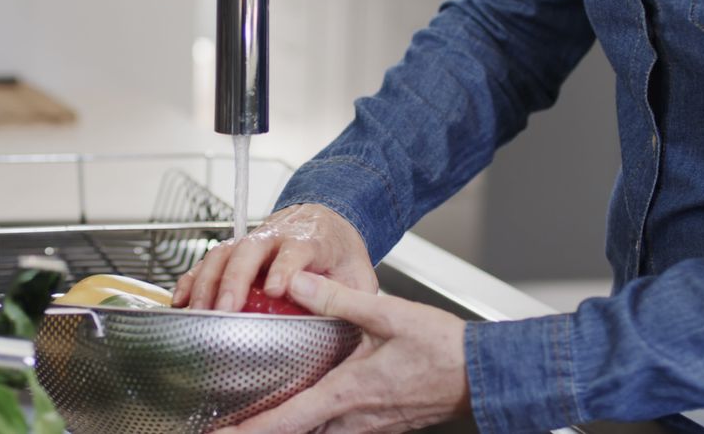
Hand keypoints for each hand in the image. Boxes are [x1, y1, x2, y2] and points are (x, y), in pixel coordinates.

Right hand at [172, 203, 377, 310]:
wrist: (327, 220)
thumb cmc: (340, 254)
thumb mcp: (358, 275)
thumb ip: (353, 296)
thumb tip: (347, 323)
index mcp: (311, 239)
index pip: (297, 250)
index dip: (285, 268)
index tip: (276, 289)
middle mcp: (277, 235)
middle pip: (251, 248)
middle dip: (235, 278)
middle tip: (226, 309)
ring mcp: (253, 241)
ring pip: (224, 252)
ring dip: (208, 282)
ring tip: (198, 313)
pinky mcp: (235, 250)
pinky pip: (208, 262)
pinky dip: (191, 280)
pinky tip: (180, 302)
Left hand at [214, 273, 470, 432]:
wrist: (485, 375)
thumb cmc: (444, 350)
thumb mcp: (389, 315)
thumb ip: (339, 301)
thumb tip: (298, 285)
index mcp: (347, 393)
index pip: (285, 421)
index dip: (249, 431)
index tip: (219, 433)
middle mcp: (352, 419)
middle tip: (226, 428)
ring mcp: (367, 428)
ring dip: (286, 431)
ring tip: (257, 421)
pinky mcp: (380, 426)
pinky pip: (336, 433)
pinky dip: (313, 427)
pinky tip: (310, 411)